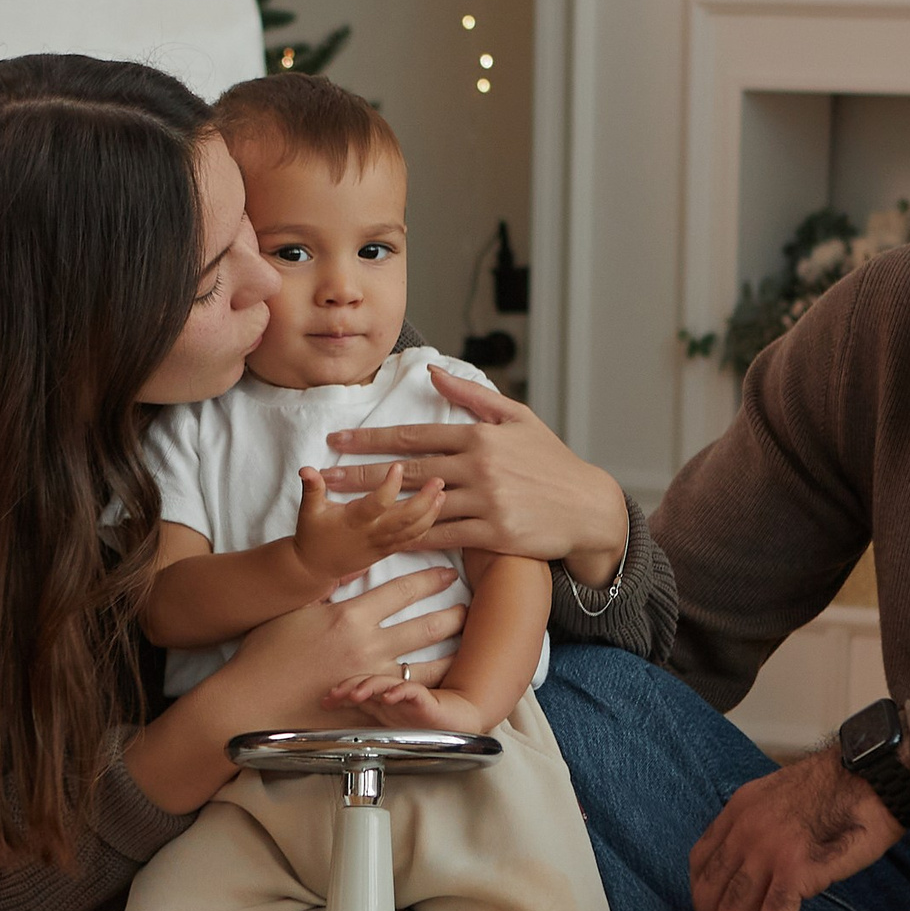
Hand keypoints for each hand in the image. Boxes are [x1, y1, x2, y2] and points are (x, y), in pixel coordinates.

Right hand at [211, 563, 463, 732]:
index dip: (430, 580)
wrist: (250, 702)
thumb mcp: (296, 610)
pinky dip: (430, 695)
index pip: (403, 590)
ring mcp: (372, 682)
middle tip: (469, 609)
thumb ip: (327, 595)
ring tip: (469, 648)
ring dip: (452, 657)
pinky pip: (410, 701)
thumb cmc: (264, 654)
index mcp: (350, 616)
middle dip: (453, 616)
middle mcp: (368, 647)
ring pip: (428, 668)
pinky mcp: (369, 711)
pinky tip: (445, 690)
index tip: (447, 574)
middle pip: (427, 627)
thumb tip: (348, 575)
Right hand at [287, 458, 443, 591]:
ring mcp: (382, 544)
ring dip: (431, 512)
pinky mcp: (388, 550)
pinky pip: (413, 540)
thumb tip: (306, 469)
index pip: (376, 503)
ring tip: (443, 493)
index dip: (390, 486)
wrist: (315, 568)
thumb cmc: (312, 535)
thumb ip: (312, 488)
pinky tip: (438, 511)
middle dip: (424, 500)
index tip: (399, 466)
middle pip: (404, 519)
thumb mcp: (308, 510)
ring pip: (413, 531)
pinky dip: (428, 526)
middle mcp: (372, 533)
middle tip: (438, 480)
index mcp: (354, 521)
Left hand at [325, 367, 629, 583]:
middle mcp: (479, 466)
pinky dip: (411, 536)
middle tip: (322, 474)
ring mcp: (486, 501)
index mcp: (480, 436)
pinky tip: (382, 538)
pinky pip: (443, 535)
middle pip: (406, 470)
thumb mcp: (517, 418)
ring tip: (342, 509)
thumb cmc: (551, 461)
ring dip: (376, 507)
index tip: (339, 440)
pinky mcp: (493, 533)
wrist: (587, 507)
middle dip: (360, 472)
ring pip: (418, 504)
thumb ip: (472, 397)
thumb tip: (433, 372)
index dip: (372, 438)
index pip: (414, 435)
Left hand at [333, 673, 490, 735]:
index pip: (354, 688)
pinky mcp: (424, 697)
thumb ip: (365, 715)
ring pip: (384, 682)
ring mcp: (405, 694)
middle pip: (365, 681)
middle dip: (347, 686)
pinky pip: (410, 691)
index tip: (324, 700)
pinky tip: (389, 698)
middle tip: (333, 694)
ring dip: (368, 687)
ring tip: (355, 694)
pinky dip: (398, 693)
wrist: (455, 721)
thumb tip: (338, 716)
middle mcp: (390, 693)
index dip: (339, 692)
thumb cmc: (421, 722)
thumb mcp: (386, 722)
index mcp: (379, 699)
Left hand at [689, 750, 898, 910]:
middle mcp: (744, 830)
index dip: (705, 905)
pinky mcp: (796, 868)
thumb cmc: (845, 790)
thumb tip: (756, 872)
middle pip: (707, 898)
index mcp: (738, 811)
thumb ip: (760, 828)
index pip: (699, 867)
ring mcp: (767, 849)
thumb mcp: (782, 798)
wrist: (878, 777)